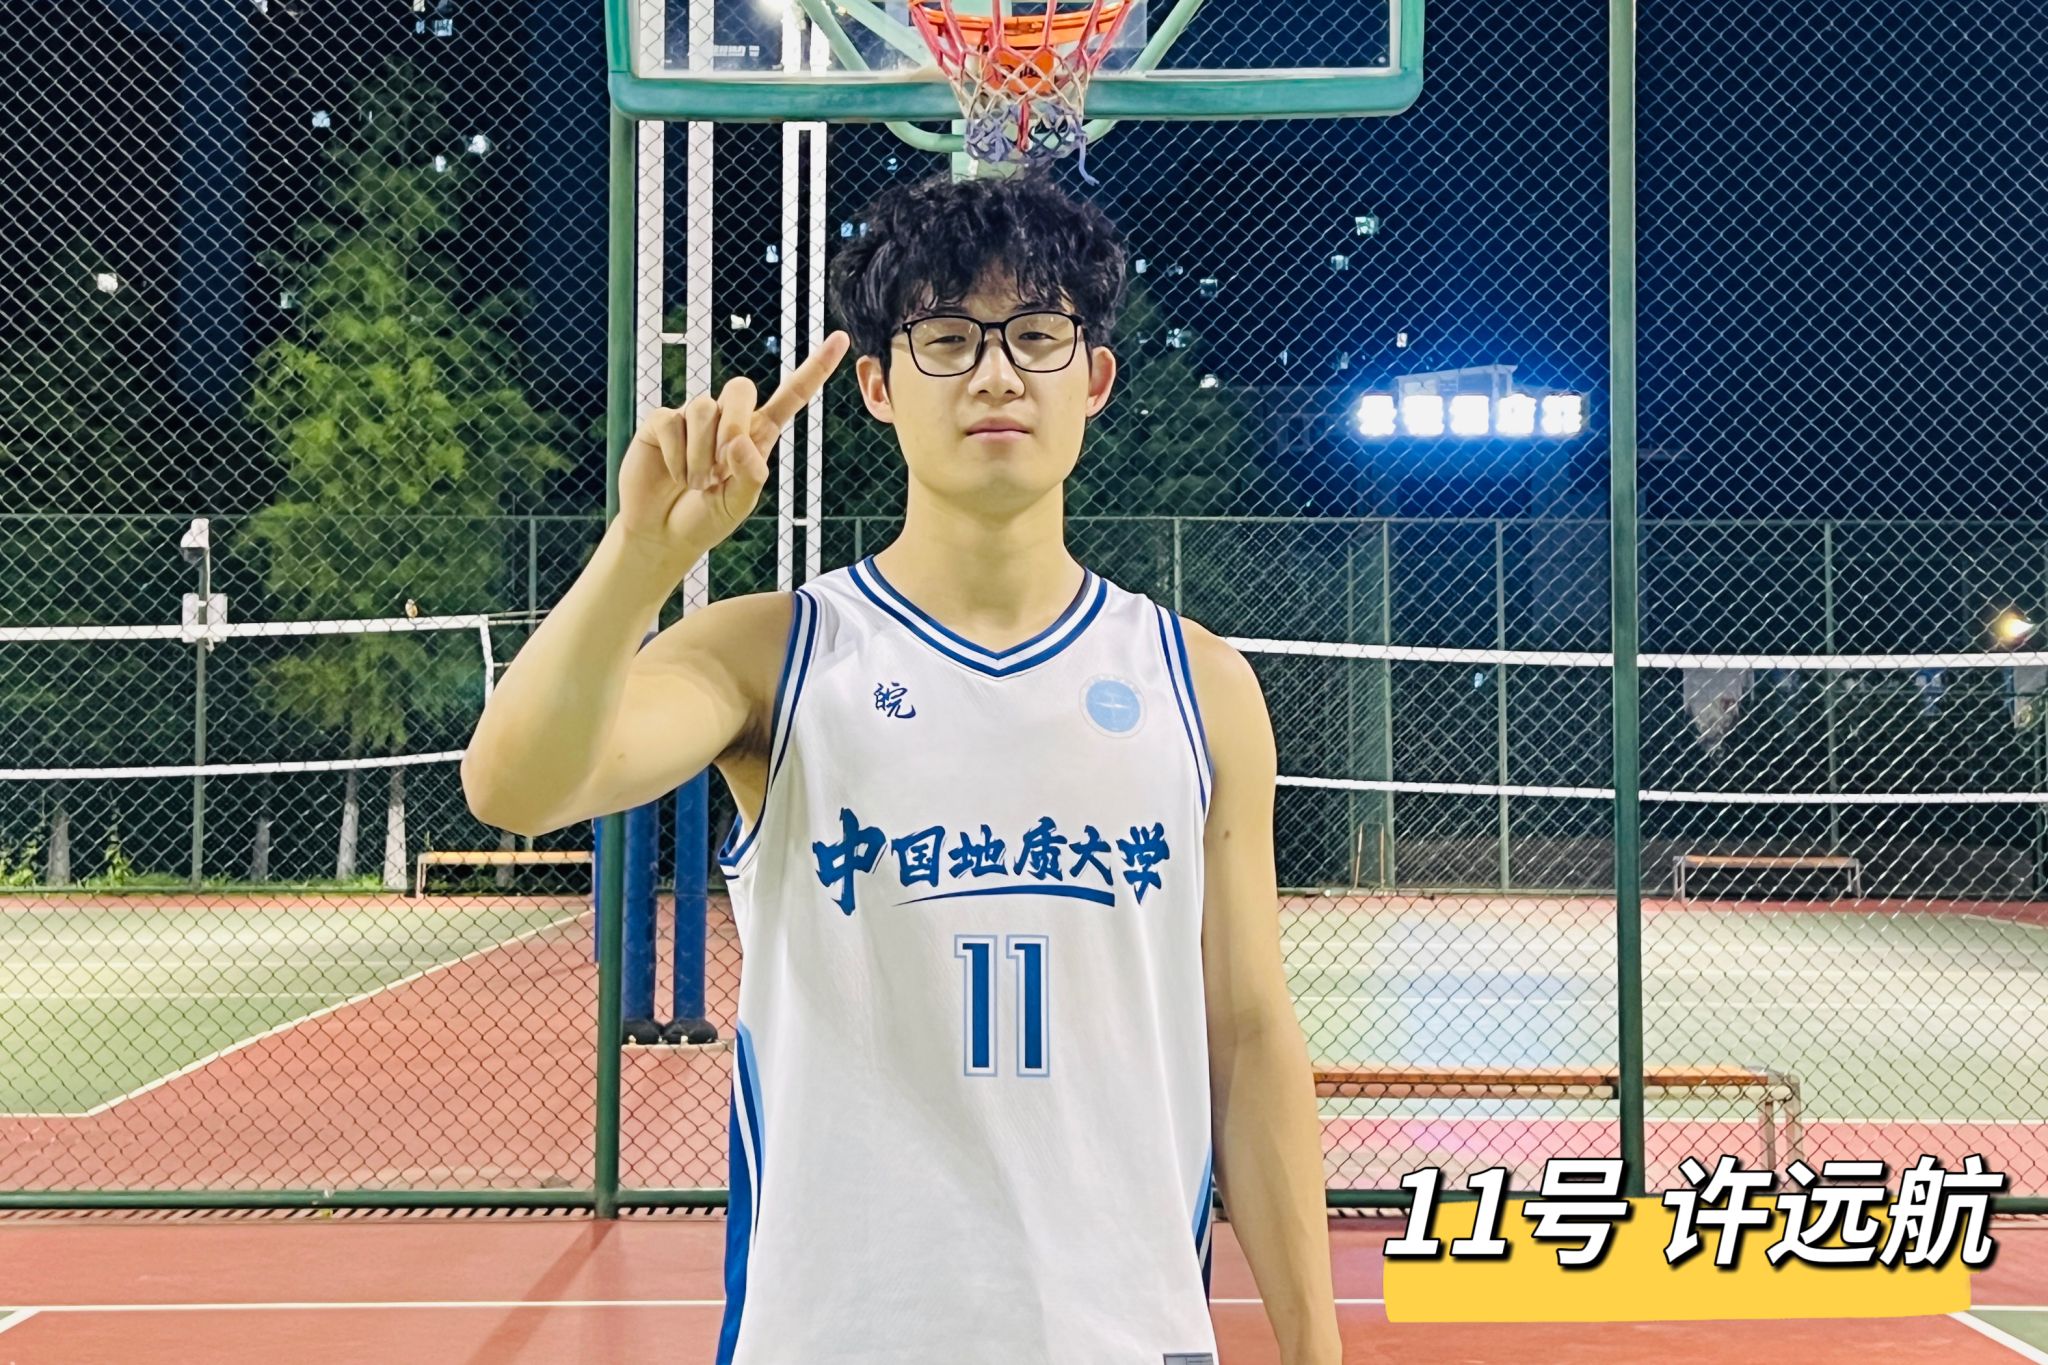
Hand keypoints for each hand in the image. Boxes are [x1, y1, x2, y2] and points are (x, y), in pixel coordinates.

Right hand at [615, 331, 849, 572]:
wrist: (663, 533)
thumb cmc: (706, 518)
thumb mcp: (738, 505)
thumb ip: (750, 476)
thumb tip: (740, 441)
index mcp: (758, 434)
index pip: (791, 395)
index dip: (815, 368)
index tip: (841, 339)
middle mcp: (727, 418)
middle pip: (740, 387)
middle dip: (734, 424)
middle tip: (722, 469)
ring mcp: (693, 418)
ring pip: (703, 408)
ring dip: (701, 455)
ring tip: (697, 483)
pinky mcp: (662, 423)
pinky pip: (671, 422)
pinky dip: (676, 457)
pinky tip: (675, 475)